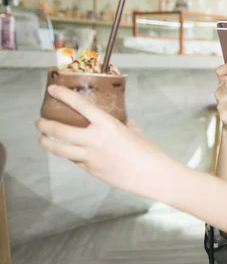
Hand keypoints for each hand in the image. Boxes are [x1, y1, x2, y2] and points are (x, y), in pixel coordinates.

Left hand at [35, 85, 174, 197]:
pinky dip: (67, 154)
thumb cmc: (147, 149)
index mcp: (106, 124)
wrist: (150, 173)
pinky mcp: (91, 170)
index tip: (51, 90)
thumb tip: (114, 118)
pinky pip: (74, 160)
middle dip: (45, 125)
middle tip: (39, 121)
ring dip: (46, 142)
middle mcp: (94, 139)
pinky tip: (66, 152)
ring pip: (59, 149)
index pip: (79, 105)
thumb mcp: (133, 129)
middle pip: (60, 130)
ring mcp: (90, 156)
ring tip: (42, 138)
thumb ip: (120, 122)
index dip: (63, 95)